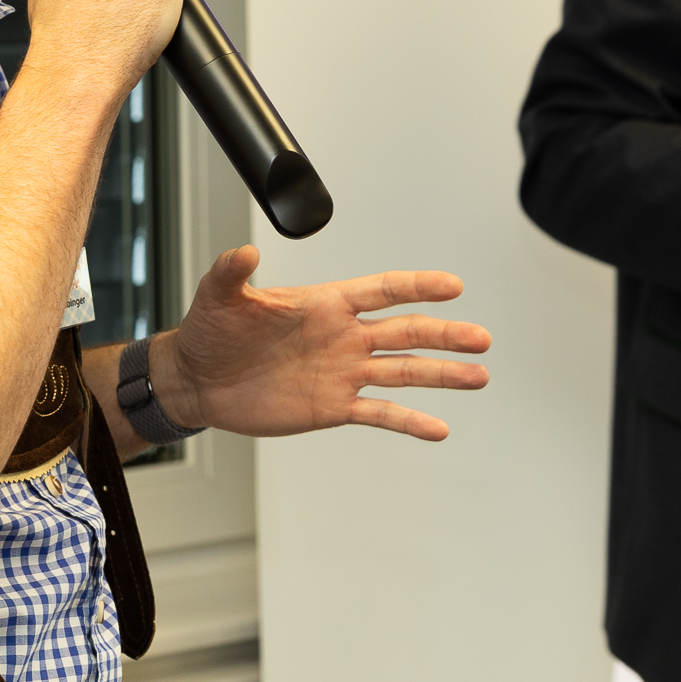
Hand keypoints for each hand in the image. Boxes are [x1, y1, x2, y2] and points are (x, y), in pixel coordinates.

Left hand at [154, 247, 492, 440]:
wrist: (198, 380)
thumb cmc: (210, 331)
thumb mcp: (218, 296)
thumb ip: (233, 273)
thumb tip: (244, 253)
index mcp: (326, 303)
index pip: (382, 290)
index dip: (417, 287)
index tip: (452, 285)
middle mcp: (344, 336)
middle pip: (406, 332)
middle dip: (445, 334)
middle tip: (482, 339)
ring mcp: (343, 372)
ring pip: (404, 371)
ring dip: (442, 373)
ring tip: (478, 376)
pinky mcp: (334, 406)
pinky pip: (379, 413)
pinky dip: (409, 421)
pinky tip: (437, 428)